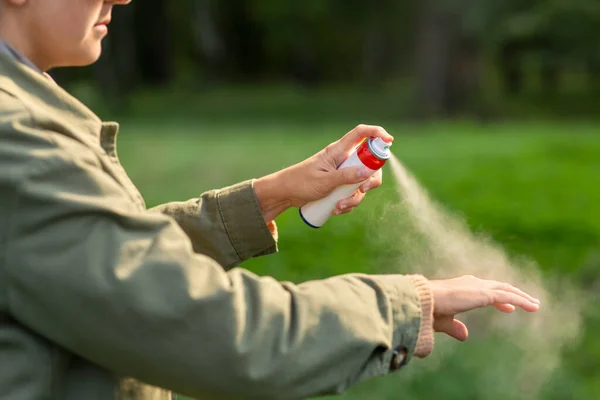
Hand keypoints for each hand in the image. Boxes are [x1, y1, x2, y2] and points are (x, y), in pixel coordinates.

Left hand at [254, 125, 393, 222]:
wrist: (285, 194)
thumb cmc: (300, 182)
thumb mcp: (324, 181)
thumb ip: (345, 177)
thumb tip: (367, 172)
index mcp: (339, 151)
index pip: (361, 133)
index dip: (377, 133)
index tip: (390, 141)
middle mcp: (344, 159)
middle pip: (370, 164)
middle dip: (370, 181)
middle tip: (362, 190)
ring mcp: (343, 173)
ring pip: (362, 183)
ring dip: (355, 198)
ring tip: (339, 207)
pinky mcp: (340, 186)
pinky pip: (353, 194)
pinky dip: (349, 203)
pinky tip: (336, 209)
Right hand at [430, 275, 539, 340]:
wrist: (424, 300)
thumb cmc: (429, 310)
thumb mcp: (444, 321)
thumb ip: (455, 328)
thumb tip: (465, 336)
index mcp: (462, 287)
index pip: (485, 290)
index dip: (498, 298)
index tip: (507, 307)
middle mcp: (472, 283)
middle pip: (498, 287)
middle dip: (513, 294)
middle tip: (528, 302)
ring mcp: (478, 287)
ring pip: (506, 290)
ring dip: (522, 297)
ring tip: (535, 305)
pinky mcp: (484, 293)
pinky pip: (507, 296)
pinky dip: (521, 300)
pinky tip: (532, 307)